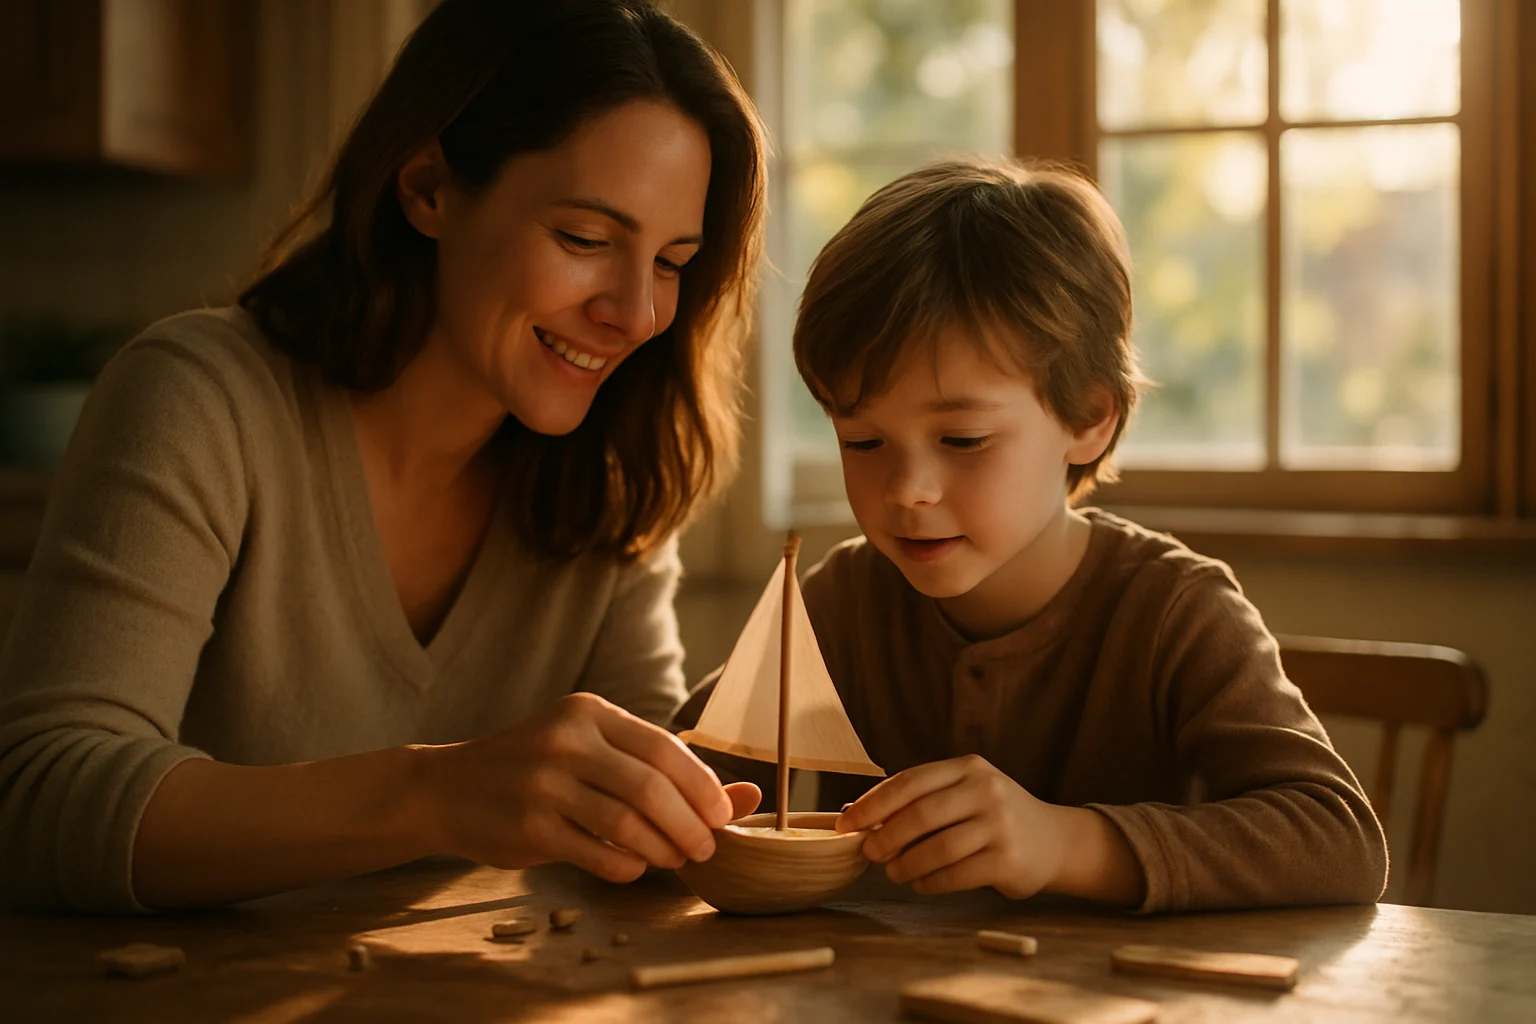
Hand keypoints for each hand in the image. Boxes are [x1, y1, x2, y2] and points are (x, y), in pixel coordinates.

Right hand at [417, 692, 761, 882]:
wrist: (447, 789)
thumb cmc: (536, 770)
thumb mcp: (593, 752)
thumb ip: (664, 771)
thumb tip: (748, 798)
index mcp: (588, 712)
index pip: (664, 747)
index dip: (703, 786)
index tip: (723, 815)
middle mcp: (566, 740)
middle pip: (651, 787)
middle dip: (690, 824)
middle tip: (706, 848)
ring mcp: (544, 783)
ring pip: (627, 822)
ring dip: (663, 849)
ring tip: (675, 860)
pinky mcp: (529, 826)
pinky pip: (597, 853)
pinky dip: (627, 866)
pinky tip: (634, 866)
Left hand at [835, 754, 1070, 898]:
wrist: (1054, 841)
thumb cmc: (992, 816)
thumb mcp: (961, 794)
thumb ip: (916, 800)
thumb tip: (852, 813)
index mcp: (968, 768)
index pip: (910, 782)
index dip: (873, 803)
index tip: (847, 823)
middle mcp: (986, 790)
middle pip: (921, 815)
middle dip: (886, 836)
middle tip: (869, 853)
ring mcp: (1000, 825)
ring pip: (937, 849)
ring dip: (906, 864)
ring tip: (893, 873)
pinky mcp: (1008, 860)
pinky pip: (956, 875)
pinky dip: (930, 883)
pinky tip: (920, 884)